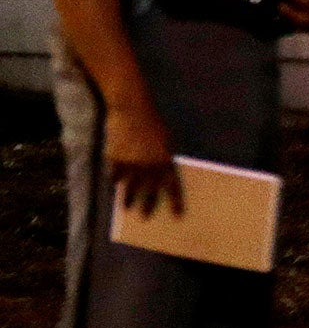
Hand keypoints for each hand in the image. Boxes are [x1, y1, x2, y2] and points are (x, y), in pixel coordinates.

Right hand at [105, 100, 181, 217]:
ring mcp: (132, 164)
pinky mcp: (116, 159)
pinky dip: (114, 180)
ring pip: (130, 187)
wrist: (131, 110)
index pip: (173, 186)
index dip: (175, 201)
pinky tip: (113, 186)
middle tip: (145, 216)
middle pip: (150, 191)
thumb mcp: (164, 141)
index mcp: (165, 161)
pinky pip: (115, 175)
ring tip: (126, 208)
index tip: (177, 215)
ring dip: (128, 198)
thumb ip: (163, 158)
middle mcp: (149, 166)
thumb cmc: (152, 123)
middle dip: (148, 205)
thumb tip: (161, 175)